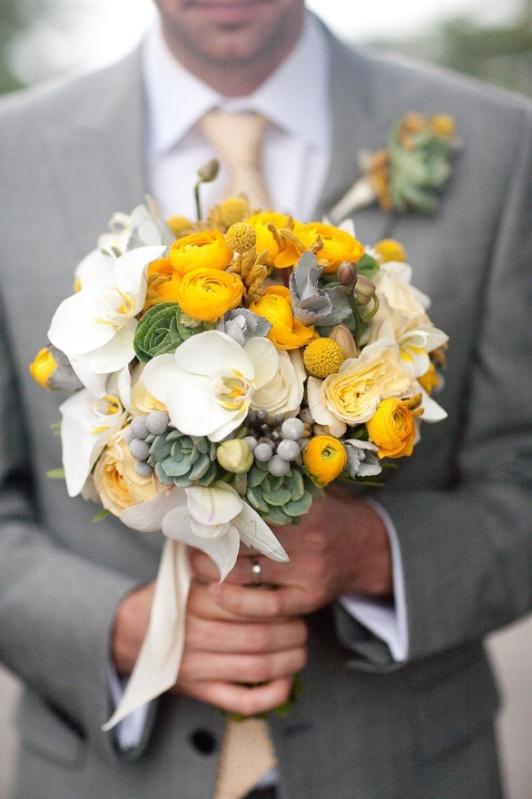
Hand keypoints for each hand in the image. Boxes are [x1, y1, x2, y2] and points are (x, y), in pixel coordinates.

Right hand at [111, 580, 306, 715]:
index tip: (289, 597)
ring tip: (300, 647)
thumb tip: (253, 539)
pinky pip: (243, 702)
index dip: (276, 603)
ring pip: (257, 668)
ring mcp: (199, 668)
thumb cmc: (169, 598)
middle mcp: (196, 636)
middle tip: (302, 624)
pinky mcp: (202, 692)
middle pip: (258, 637)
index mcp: (193, 602)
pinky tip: (286, 679)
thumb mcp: (184, 572)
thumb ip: (214, 562)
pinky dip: (271, 695)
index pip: (246, 604)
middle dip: (290, 632)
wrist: (130, 636)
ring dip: (289, 660)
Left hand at [190, 489, 392, 619]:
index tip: (194, 505)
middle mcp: (307, 536)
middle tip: (187, 537)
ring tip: (196, 562)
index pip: (250, 504)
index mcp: (303, 503)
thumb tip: (222, 471)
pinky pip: (265, 605)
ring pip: (246, 572)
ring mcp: (308, 570)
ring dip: (214, 569)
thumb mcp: (309, 489)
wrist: (368, 548)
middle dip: (209, 540)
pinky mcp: (309, 597)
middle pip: (242, 539)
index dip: (218, 507)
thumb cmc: (326, 513)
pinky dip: (236, 601)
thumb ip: (275, 482)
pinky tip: (215, 592)